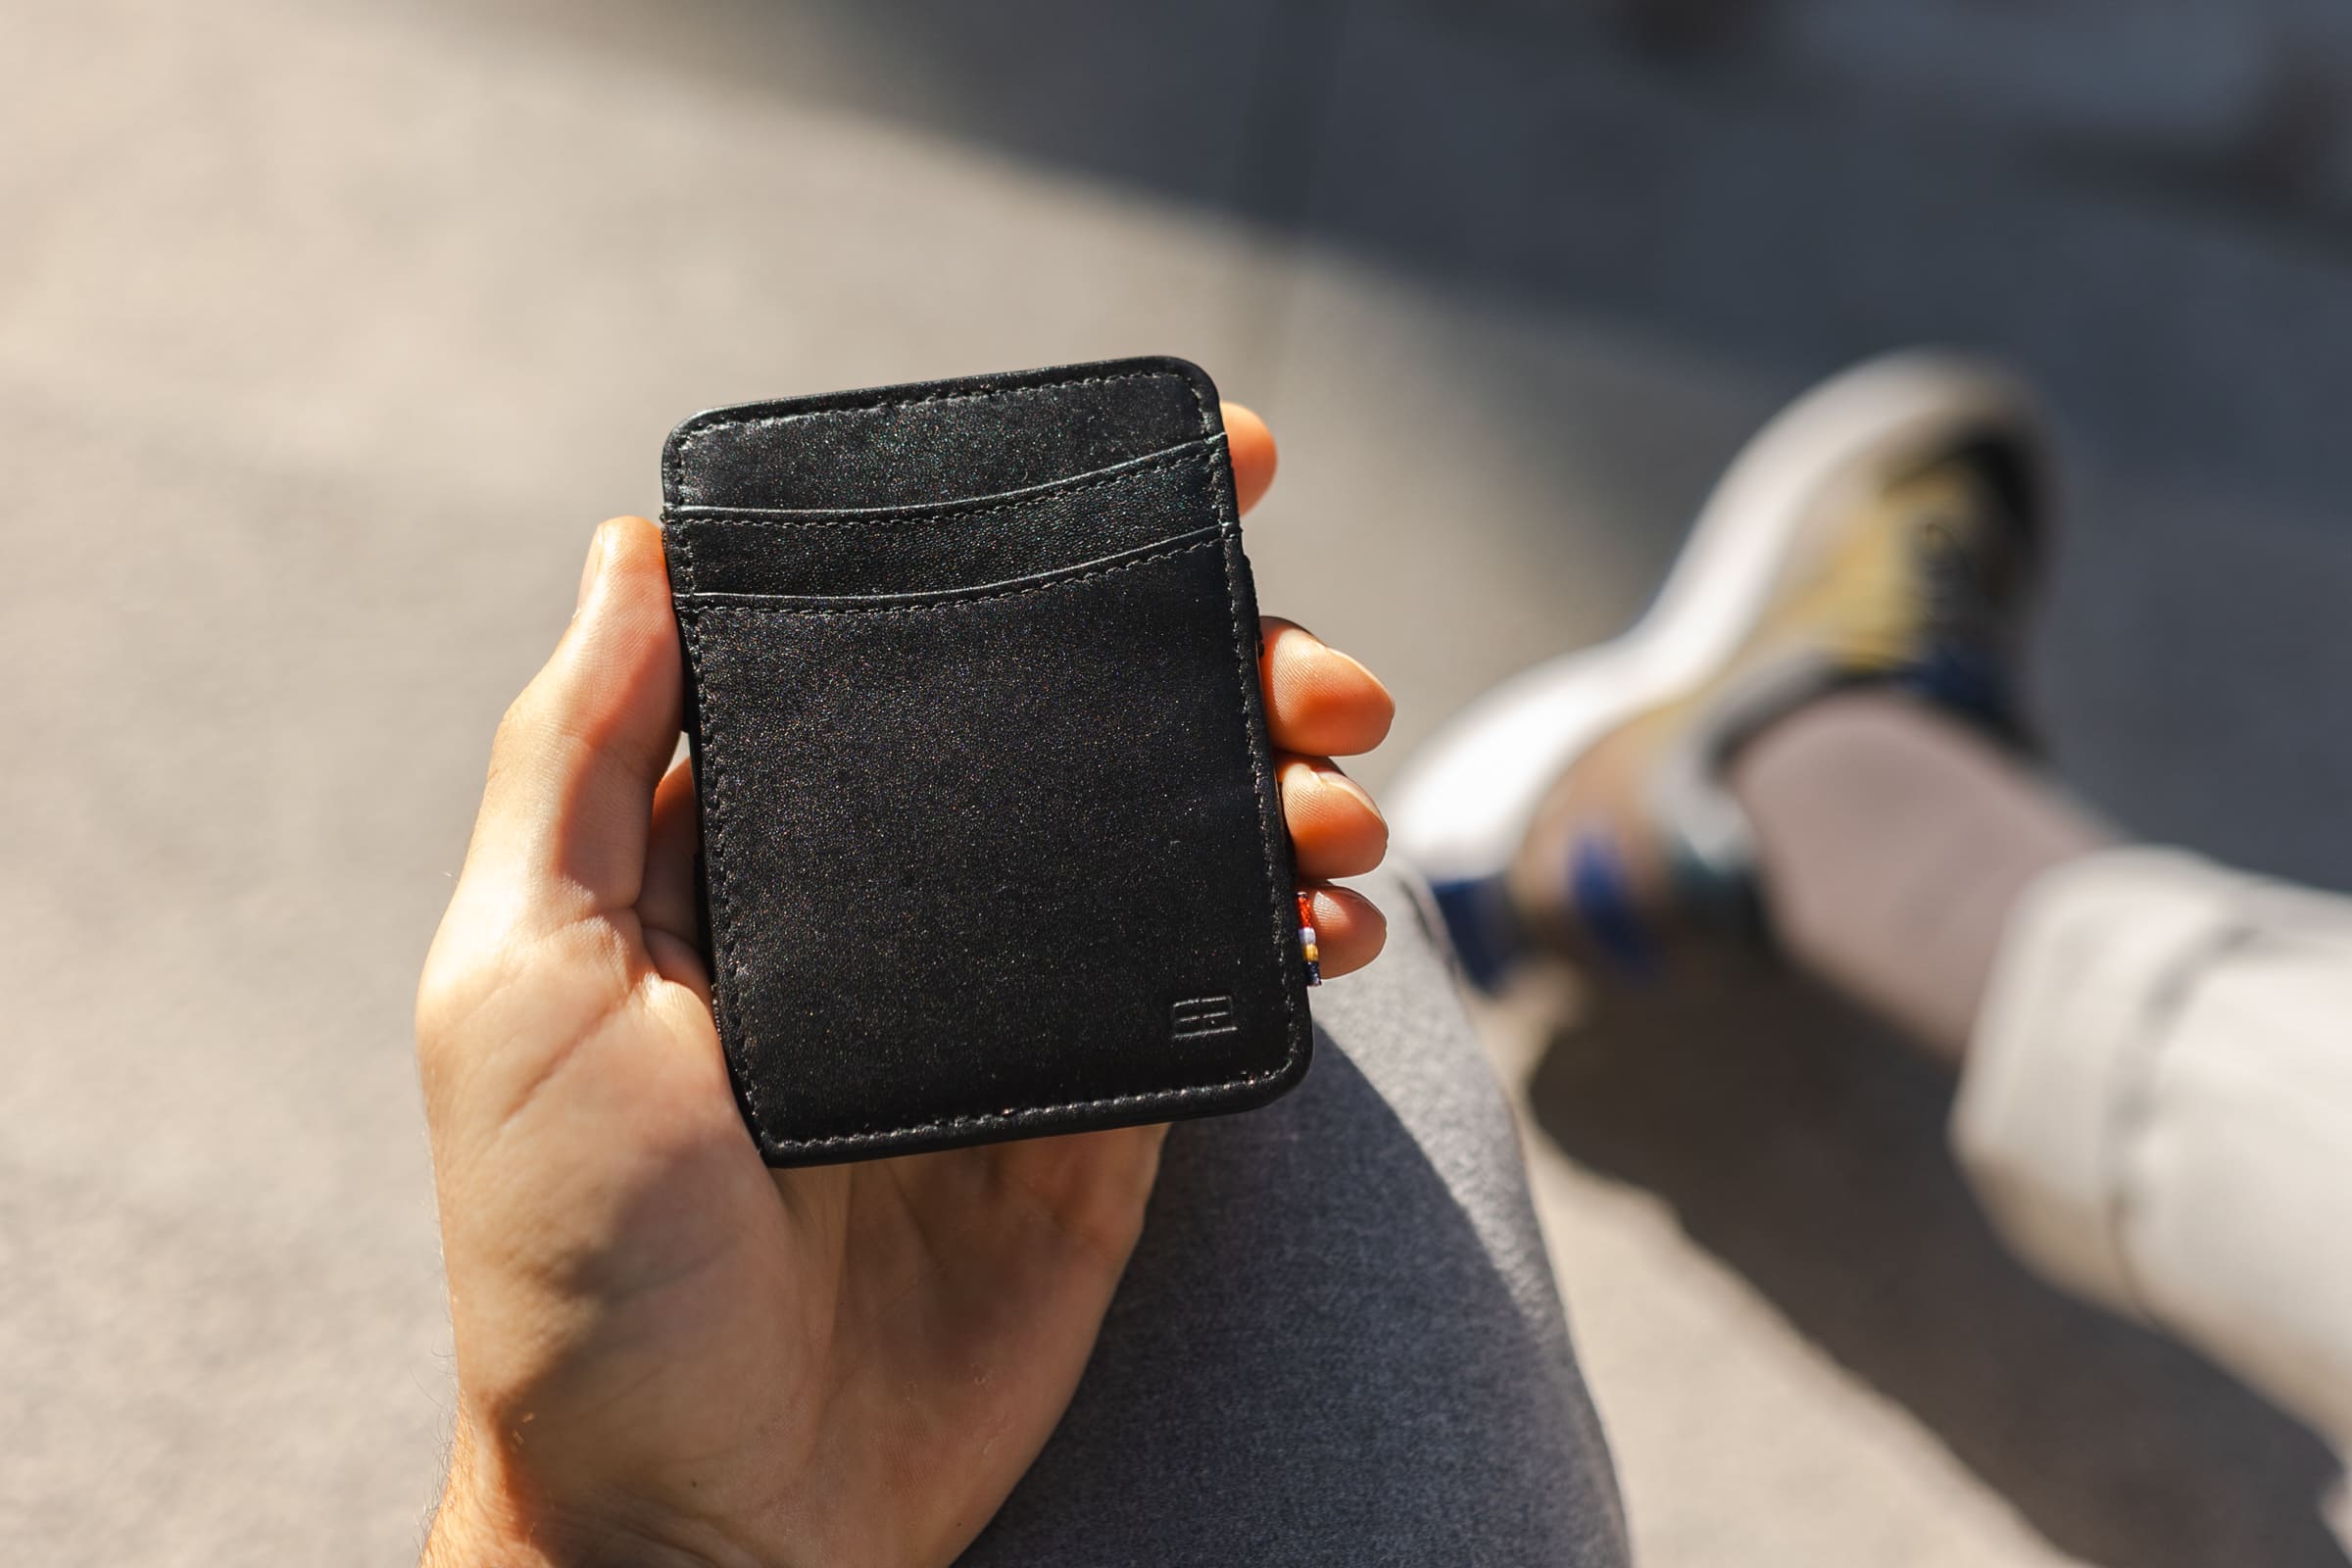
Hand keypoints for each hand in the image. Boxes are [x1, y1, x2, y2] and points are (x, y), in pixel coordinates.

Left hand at [416, 406, 1391, 1567]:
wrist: (705, 1515)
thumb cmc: (578, 1258)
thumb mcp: (524, 980)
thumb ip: (582, 759)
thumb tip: (636, 543)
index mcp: (757, 844)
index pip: (910, 650)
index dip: (1033, 545)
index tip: (1170, 474)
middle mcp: (891, 905)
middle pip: (1074, 727)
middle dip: (1208, 660)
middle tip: (1308, 661)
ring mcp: (1006, 1006)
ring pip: (1168, 841)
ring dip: (1277, 785)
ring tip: (1337, 784)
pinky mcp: (1097, 1117)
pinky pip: (1212, 993)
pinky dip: (1292, 934)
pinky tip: (1336, 915)